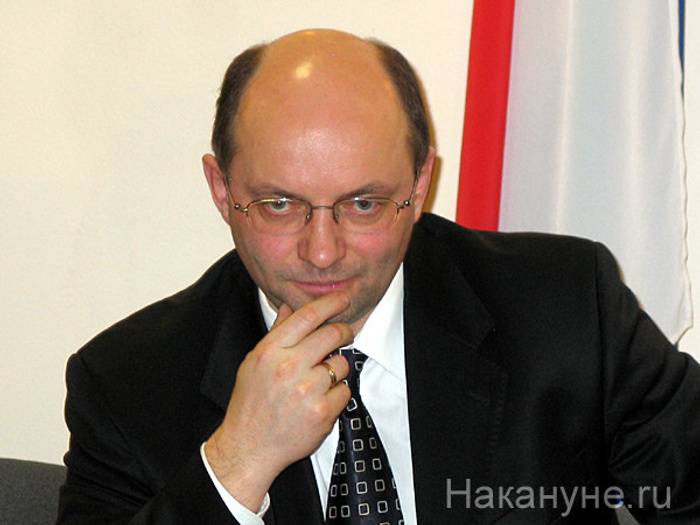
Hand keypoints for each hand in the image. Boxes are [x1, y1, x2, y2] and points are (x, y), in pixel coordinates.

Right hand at [204, 292, 352, 510]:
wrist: (248, 447)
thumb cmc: (251, 404)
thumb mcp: (254, 363)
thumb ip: (276, 333)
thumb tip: (289, 306)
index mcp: (269, 351)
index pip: (307, 316)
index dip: (329, 303)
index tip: (342, 298)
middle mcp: (288, 367)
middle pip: (331, 334)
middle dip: (344, 330)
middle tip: (344, 333)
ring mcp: (306, 390)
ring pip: (341, 363)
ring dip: (337, 369)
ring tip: (319, 381)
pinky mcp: (322, 412)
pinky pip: (345, 390)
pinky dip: (337, 394)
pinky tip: (320, 401)